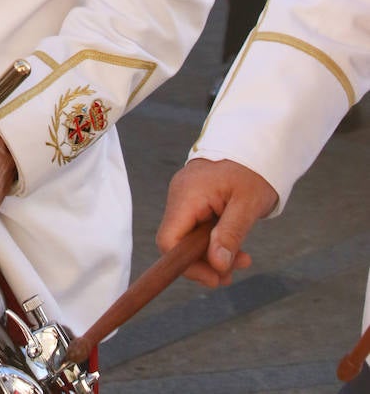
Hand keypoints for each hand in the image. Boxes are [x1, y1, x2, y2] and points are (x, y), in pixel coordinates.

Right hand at [156, 158, 277, 287]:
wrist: (255, 145)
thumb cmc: (252, 171)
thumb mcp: (247, 205)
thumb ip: (230, 235)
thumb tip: (217, 266)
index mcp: (187, 196)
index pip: (169, 241)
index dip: (186, 266)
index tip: (214, 278)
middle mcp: (180, 197)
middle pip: (179, 243)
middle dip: (205, 263)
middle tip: (233, 273)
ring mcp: (186, 198)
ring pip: (189, 238)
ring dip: (214, 255)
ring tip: (242, 260)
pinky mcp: (195, 200)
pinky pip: (197, 228)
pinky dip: (214, 242)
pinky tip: (236, 247)